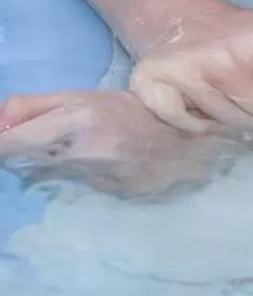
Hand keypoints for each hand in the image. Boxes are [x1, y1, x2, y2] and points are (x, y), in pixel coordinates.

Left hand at [0, 90, 233, 197]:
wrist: (190, 137)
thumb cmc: (132, 109)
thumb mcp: (82, 96)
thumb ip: (34, 106)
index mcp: (74, 122)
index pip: (9, 146)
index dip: (0, 145)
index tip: (4, 142)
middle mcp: (81, 154)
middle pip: (23, 165)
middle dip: (23, 155)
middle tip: (46, 142)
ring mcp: (94, 181)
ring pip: (49, 179)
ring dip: (53, 166)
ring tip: (82, 149)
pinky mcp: (106, 200)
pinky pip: (75, 190)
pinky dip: (79, 179)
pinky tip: (102, 167)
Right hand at [130, 8, 252, 133]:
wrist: (185, 17)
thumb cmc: (248, 35)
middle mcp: (226, 57)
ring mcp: (188, 72)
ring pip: (230, 127)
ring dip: (236, 117)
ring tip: (230, 89)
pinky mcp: (154, 85)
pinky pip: (191, 128)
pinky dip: (199, 124)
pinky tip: (202, 99)